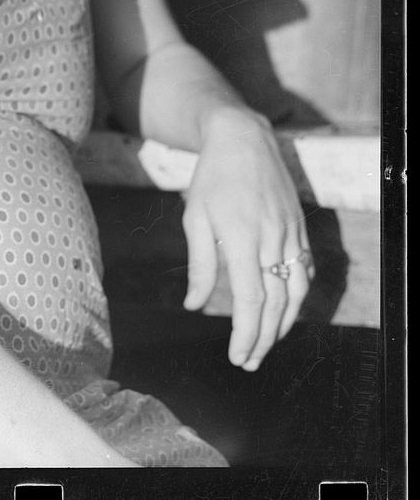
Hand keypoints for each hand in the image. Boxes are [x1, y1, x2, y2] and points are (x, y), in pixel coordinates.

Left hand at [181, 107, 312, 370]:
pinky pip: (305, 270)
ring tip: (266, 343)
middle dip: (263, 339)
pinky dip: (298, 295)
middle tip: (249, 361)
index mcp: (242, 238)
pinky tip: (285, 308)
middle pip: (276, 303)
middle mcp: (272, 239)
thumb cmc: (212, 178)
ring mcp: (291, 233)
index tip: (238, 356)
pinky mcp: (300, 227)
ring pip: (297, 291)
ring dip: (284, 324)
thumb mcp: (195, 217)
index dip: (246, 333)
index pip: (250, 299)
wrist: (243, 139)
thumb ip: (199, 264)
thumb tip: (194, 305)